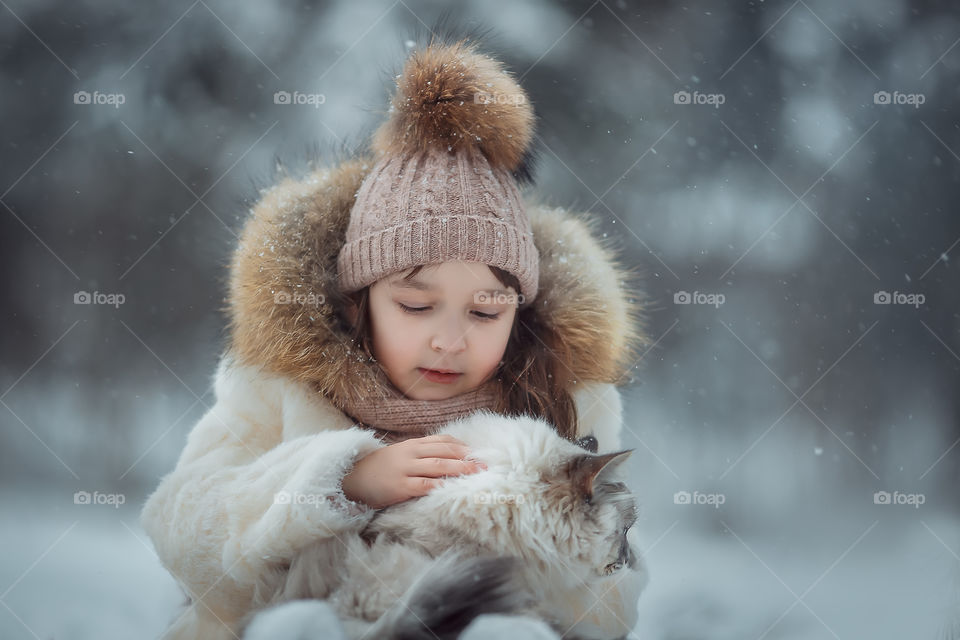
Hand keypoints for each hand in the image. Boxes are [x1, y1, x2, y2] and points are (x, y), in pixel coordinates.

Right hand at [341, 434, 485, 508]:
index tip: (477, 451)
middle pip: (445, 452)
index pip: (441, 441)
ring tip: (477, 473)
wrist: (352, 479)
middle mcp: (411, 453)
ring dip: (461, 469)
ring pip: (439, 466)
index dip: (461, 445)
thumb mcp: (400, 455)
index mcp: (412, 444)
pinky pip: (425, 485)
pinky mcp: (401, 486)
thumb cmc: (379, 469)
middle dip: (467, 457)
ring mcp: (406, 469)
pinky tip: (454, 487)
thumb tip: (445, 456)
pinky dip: (441, 485)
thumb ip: (420, 453)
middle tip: (485, 463)